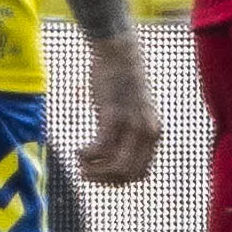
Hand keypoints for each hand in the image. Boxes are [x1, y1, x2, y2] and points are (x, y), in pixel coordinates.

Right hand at [77, 34, 161, 184]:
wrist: (118, 51)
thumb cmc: (121, 80)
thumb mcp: (133, 110)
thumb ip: (130, 131)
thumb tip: (112, 154)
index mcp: (154, 133)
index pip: (140, 174)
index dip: (118, 181)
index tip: (99, 174)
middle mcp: (148, 132)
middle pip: (128, 175)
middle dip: (103, 180)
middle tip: (84, 173)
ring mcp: (132, 124)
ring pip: (116, 168)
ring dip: (95, 173)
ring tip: (80, 164)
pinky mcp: (114, 115)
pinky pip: (100, 149)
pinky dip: (87, 156)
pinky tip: (78, 150)